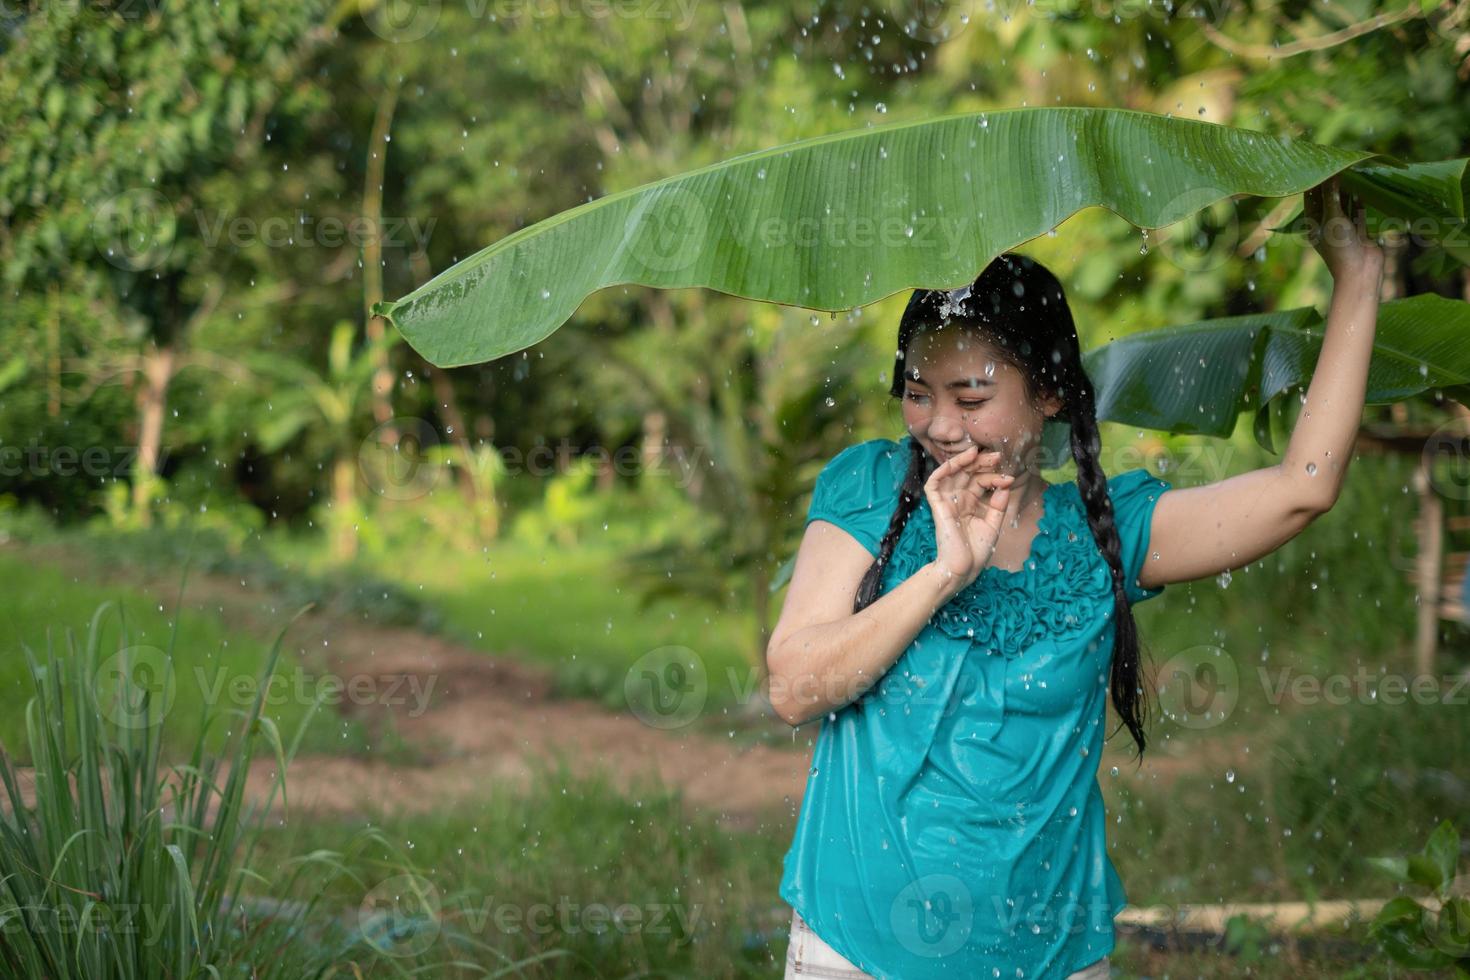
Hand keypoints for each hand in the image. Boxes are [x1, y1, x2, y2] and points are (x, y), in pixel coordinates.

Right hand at [923, 447, 1014, 598]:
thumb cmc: (976, 551)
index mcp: (971, 504)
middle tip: (997, 456)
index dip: (994, 477)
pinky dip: (943, 469)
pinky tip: (959, 461)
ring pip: (951, 473)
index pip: (981, 483)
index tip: (1009, 478)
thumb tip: (1004, 485)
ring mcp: (947, 501)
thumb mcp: (993, 525)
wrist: (963, 568)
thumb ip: (998, 505)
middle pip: (968, 474)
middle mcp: (958, 500)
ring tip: (978, 453)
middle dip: (982, 463)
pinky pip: (934, 482)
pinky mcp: (937, 505)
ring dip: (964, 461)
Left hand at [1302, 174, 1383, 284]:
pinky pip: (1358, 213)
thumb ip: (1332, 196)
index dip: (1314, 184)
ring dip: (1347, 192)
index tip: (1317, 166)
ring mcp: (1344, 229)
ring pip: (1344, 206)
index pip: (1311, 199)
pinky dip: (1359, 202)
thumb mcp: (1333, 218)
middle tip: (1336, 165)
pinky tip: (1362, 188)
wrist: (1360, 272)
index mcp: (1314, 225)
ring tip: (1350, 172)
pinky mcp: (1359, 232)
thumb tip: (1330, 174)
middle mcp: (1327, 226)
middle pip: (1328, 201)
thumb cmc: (1340, 247)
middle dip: (1332, 185)